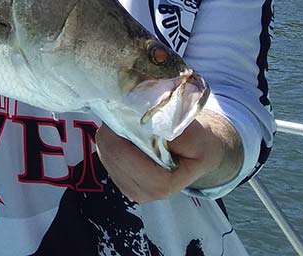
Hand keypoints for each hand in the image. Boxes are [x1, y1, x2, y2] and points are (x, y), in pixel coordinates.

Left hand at [95, 111, 242, 202]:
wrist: (199, 153)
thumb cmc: (198, 143)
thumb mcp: (194, 134)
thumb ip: (170, 130)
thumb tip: (145, 121)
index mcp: (161, 184)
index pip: (121, 152)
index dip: (122, 126)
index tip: (133, 110)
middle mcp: (142, 192)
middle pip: (108, 150)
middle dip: (116, 128)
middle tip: (132, 112)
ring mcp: (128, 188)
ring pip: (104, 150)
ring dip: (114, 133)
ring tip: (134, 125)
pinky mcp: (120, 180)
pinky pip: (105, 153)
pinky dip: (113, 140)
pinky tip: (130, 136)